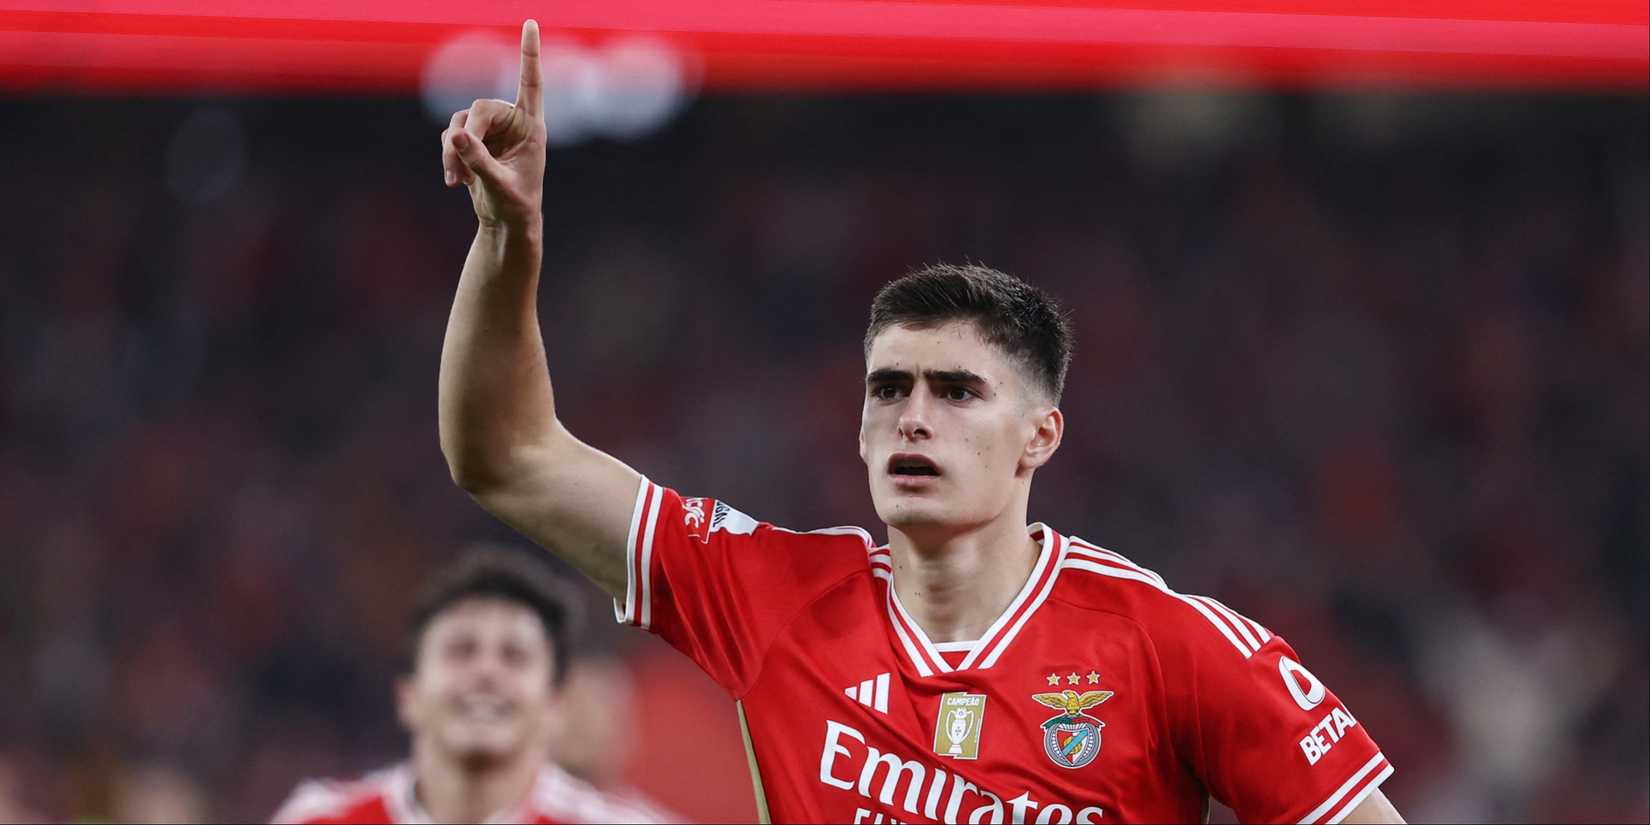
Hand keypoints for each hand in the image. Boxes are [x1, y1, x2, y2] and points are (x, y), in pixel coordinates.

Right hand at [441, 20, 545, 228]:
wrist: (506, 223)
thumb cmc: (515, 205)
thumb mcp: (498, 185)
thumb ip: (479, 161)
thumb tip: (458, 134)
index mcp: (532, 127)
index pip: (531, 83)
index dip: (530, 53)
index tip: (531, 23)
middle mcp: (513, 122)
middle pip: (480, 107)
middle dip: (467, 135)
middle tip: (461, 160)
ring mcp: (492, 130)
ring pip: (461, 122)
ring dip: (453, 150)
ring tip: (458, 180)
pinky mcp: (474, 140)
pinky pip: (452, 135)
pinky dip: (449, 156)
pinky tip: (456, 181)